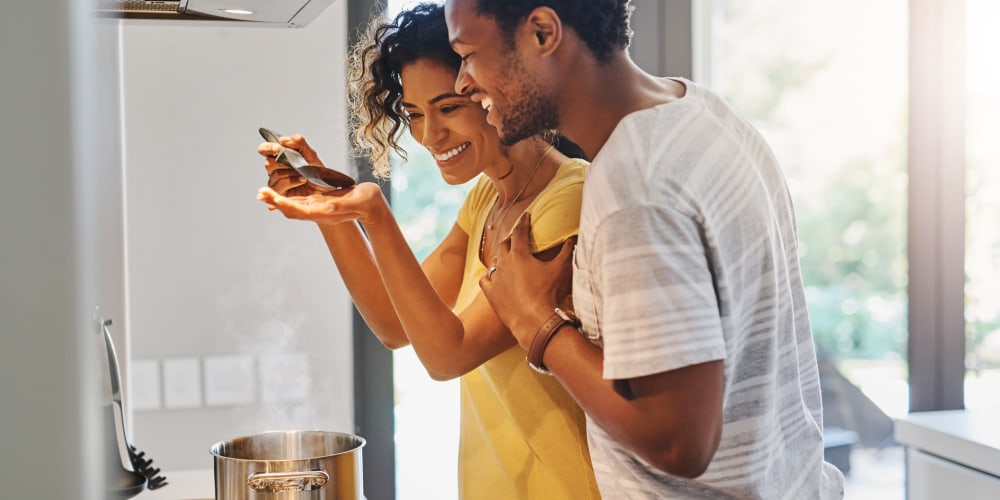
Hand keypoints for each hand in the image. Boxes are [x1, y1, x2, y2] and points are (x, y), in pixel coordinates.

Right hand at [257, 134, 338, 196]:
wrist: (326, 189)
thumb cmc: (318, 173)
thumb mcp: (311, 154)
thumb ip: (299, 143)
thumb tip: (283, 140)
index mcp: (280, 157)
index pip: (264, 150)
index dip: (267, 148)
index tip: (277, 148)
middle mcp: (275, 169)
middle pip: (268, 162)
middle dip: (284, 162)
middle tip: (297, 163)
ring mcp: (275, 182)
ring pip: (275, 174)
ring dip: (292, 172)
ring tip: (304, 174)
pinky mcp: (279, 194)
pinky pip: (280, 185)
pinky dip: (293, 181)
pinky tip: (302, 180)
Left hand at [257, 182, 387, 226]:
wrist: (372, 206)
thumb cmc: (367, 203)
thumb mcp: (357, 202)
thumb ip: (342, 205)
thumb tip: (327, 206)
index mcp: (325, 212)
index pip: (300, 210)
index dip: (285, 204)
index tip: (272, 198)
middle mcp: (318, 211)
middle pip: (291, 209)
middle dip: (275, 201)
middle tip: (260, 192)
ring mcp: (317, 207)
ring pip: (292, 205)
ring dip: (277, 199)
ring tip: (263, 191)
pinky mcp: (318, 201)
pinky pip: (298, 200)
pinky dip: (286, 196)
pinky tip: (278, 190)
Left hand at [479, 212, 575, 347]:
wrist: (534, 321)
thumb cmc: (549, 293)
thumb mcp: (562, 269)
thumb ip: (567, 251)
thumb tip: (573, 239)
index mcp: (520, 254)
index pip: (519, 232)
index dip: (523, 222)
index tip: (526, 215)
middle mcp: (504, 263)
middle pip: (504, 244)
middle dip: (511, 237)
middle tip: (516, 235)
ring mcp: (496, 279)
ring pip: (495, 262)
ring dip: (501, 257)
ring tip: (506, 256)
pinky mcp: (491, 294)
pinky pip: (486, 280)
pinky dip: (490, 275)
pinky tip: (493, 276)